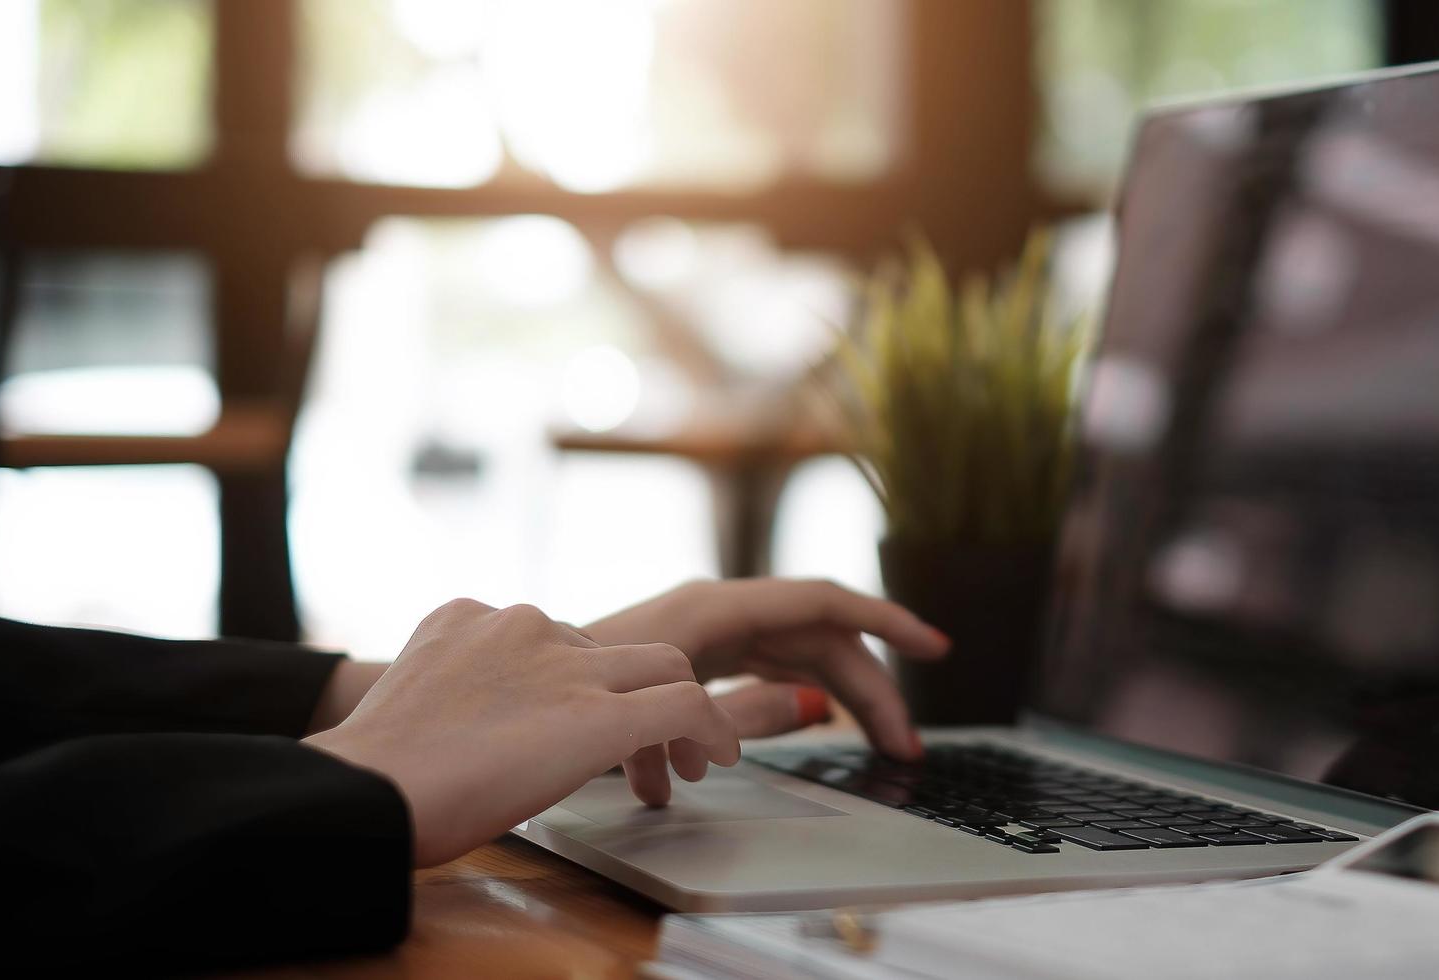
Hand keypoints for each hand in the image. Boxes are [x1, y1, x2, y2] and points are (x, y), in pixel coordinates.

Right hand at [303, 598, 740, 866]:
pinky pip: (685, 703)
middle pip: (611, 651)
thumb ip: (458, 696)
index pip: (550, 641)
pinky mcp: (604, 711)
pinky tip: (719, 755)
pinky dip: (713, 727)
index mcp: (469, 618)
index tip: (583, 721)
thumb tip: (478, 734)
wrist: (371, 790)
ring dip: (678, 716)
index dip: (580, 685)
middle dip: (634, 698)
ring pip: (662, 666)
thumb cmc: (377, 775)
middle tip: (646, 748)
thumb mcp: (415, 705)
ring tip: (686, 762)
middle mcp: (525, 626)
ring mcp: (568, 664)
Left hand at [582, 579, 949, 759]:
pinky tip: (812, 729)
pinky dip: (795, 699)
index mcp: (716, 609)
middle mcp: (716, 611)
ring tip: (878, 749)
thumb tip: (818, 703)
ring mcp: (705, 632)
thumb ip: (748, 712)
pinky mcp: (692, 658)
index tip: (935, 647)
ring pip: (796, 657)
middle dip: (871, 689)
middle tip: (905, 749)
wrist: (504, 713)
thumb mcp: (671, 717)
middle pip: (821, 639)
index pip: (825, 602)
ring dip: (840, 700)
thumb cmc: (573, 708)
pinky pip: (765, 669)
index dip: (887, 621)